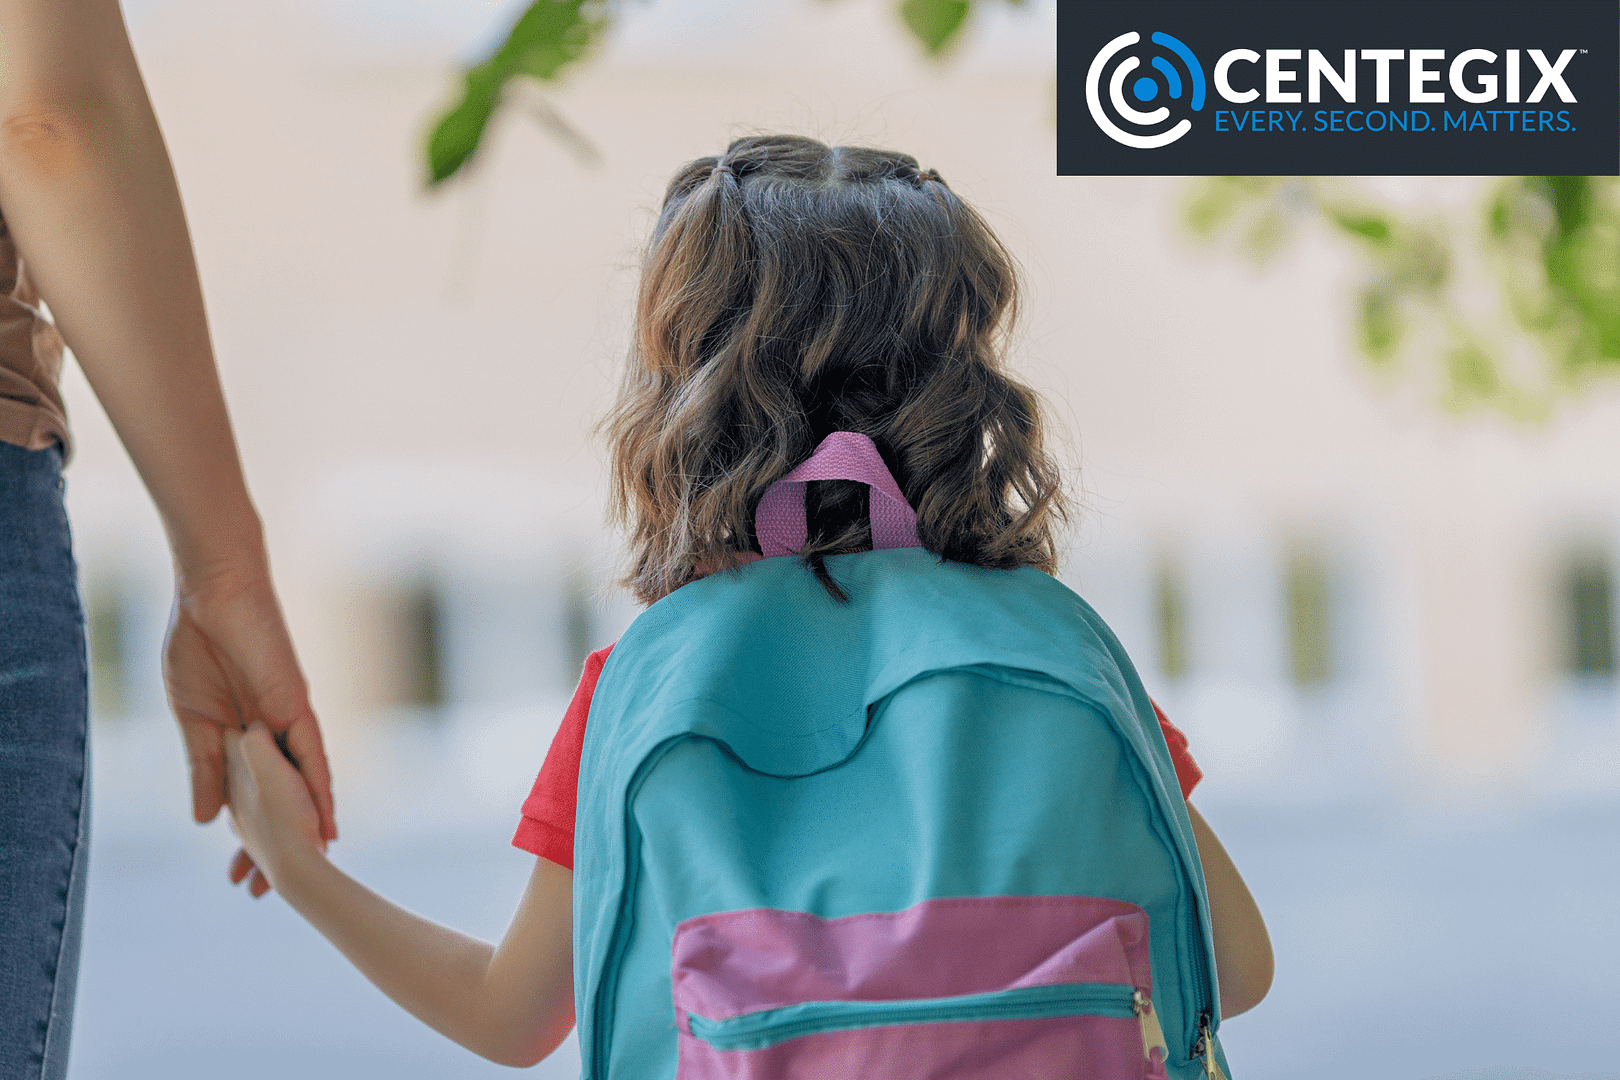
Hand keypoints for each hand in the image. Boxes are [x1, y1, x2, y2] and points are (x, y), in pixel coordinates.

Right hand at [163, 560, 335, 896]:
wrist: (210, 596)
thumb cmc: (199, 647)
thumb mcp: (193, 720)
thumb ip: (204, 768)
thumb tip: (206, 821)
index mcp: (244, 742)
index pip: (250, 801)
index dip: (247, 840)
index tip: (239, 881)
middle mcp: (274, 739)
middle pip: (283, 801)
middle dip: (278, 847)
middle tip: (267, 894)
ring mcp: (289, 724)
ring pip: (306, 786)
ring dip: (308, 827)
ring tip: (313, 870)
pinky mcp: (297, 706)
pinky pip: (313, 754)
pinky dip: (320, 788)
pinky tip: (326, 822)